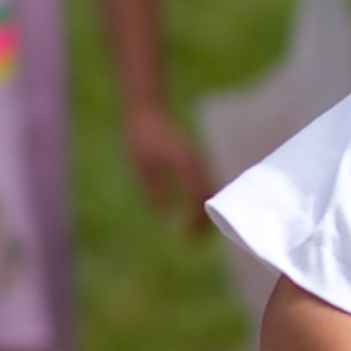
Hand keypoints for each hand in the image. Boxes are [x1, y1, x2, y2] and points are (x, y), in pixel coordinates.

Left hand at [120, 103, 206, 228]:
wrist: (146, 108)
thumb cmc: (139, 136)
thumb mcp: (142, 167)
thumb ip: (155, 192)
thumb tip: (166, 218)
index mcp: (187, 165)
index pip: (199, 199)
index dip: (196, 222)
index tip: (188, 240)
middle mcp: (198, 162)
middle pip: (210, 197)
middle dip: (205, 221)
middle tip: (195, 242)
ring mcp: (198, 159)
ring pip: (210, 191)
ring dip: (205, 211)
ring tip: (196, 231)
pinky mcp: (194, 158)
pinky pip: (205, 183)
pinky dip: (203, 200)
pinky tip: (193, 210)